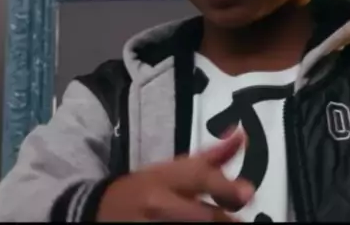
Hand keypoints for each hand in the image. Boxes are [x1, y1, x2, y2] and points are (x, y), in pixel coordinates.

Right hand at [97, 128, 253, 221]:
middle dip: (226, 220)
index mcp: (167, 177)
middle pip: (202, 214)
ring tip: (227, 224)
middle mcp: (159, 202)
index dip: (226, 187)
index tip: (248, 193)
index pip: (199, 178)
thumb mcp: (174, 168)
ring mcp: (151, 224)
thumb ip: (211, 157)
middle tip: (240, 221)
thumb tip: (242, 134)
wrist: (101, 209)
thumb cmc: (147, 186)